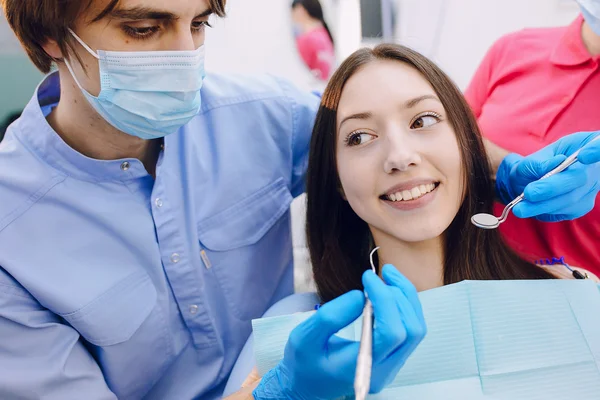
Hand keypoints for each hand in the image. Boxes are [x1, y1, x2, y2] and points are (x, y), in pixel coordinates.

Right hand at [252, 265, 426, 399]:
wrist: (306, 383)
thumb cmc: (303, 361)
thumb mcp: (304, 337)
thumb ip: (329, 317)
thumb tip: (360, 296)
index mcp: (362, 367)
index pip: (391, 333)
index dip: (385, 300)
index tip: (368, 278)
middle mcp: (383, 370)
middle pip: (411, 331)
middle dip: (401, 296)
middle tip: (382, 273)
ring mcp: (391, 366)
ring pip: (416, 329)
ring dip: (406, 298)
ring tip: (388, 276)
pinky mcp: (393, 357)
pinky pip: (410, 329)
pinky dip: (404, 305)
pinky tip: (389, 290)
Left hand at [495, 131, 599, 221]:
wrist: (541, 176)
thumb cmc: (543, 161)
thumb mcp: (540, 153)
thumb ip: (542, 160)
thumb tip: (554, 164)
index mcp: (588, 146)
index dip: (596, 150)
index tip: (583, 155)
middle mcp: (595, 170)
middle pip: (579, 180)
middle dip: (551, 188)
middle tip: (528, 193)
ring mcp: (591, 190)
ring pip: (570, 201)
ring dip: (542, 205)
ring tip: (520, 208)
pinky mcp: (581, 207)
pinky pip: (563, 211)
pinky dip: (543, 210)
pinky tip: (528, 208)